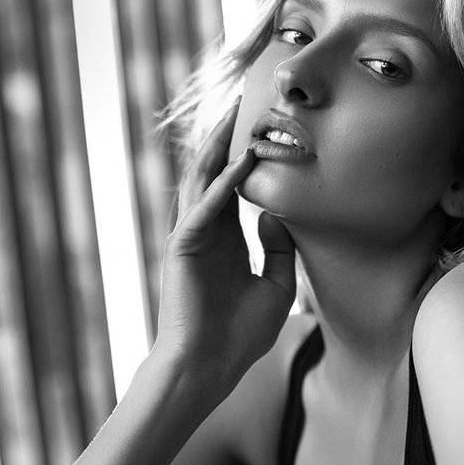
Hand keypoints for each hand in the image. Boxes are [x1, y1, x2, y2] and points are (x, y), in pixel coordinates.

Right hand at [151, 98, 295, 397]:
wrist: (208, 369)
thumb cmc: (238, 336)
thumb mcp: (275, 288)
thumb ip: (279, 251)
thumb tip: (275, 215)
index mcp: (224, 236)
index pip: (233, 182)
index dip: (245, 151)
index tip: (262, 122)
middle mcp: (205, 229)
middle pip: (214, 168)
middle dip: (227, 132)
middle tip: (243, 95)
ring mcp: (192, 236)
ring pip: (202, 178)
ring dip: (219, 143)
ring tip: (235, 109)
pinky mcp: (184, 248)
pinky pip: (205, 208)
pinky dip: (223, 184)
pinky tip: (241, 161)